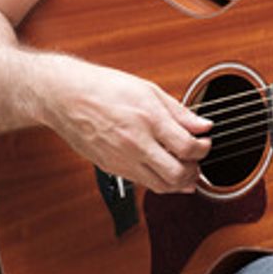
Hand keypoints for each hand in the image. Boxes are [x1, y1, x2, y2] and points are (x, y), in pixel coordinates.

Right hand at [41, 55, 211, 193]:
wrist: (67, 97)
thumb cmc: (105, 88)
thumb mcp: (148, 90)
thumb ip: (179, 111)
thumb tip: (203, 125)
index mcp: (149, 119)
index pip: (187, 146)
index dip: (203, 149)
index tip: (205, 143)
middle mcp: (136, 143)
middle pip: (177, 174)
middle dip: (195, 171)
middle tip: (198, 162)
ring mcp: (123, 159)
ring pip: (161, 186)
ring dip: (179, 183)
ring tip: (185, 170)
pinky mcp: (112, 168)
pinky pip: (143, 183)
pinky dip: (158, 182)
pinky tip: (163, 172)